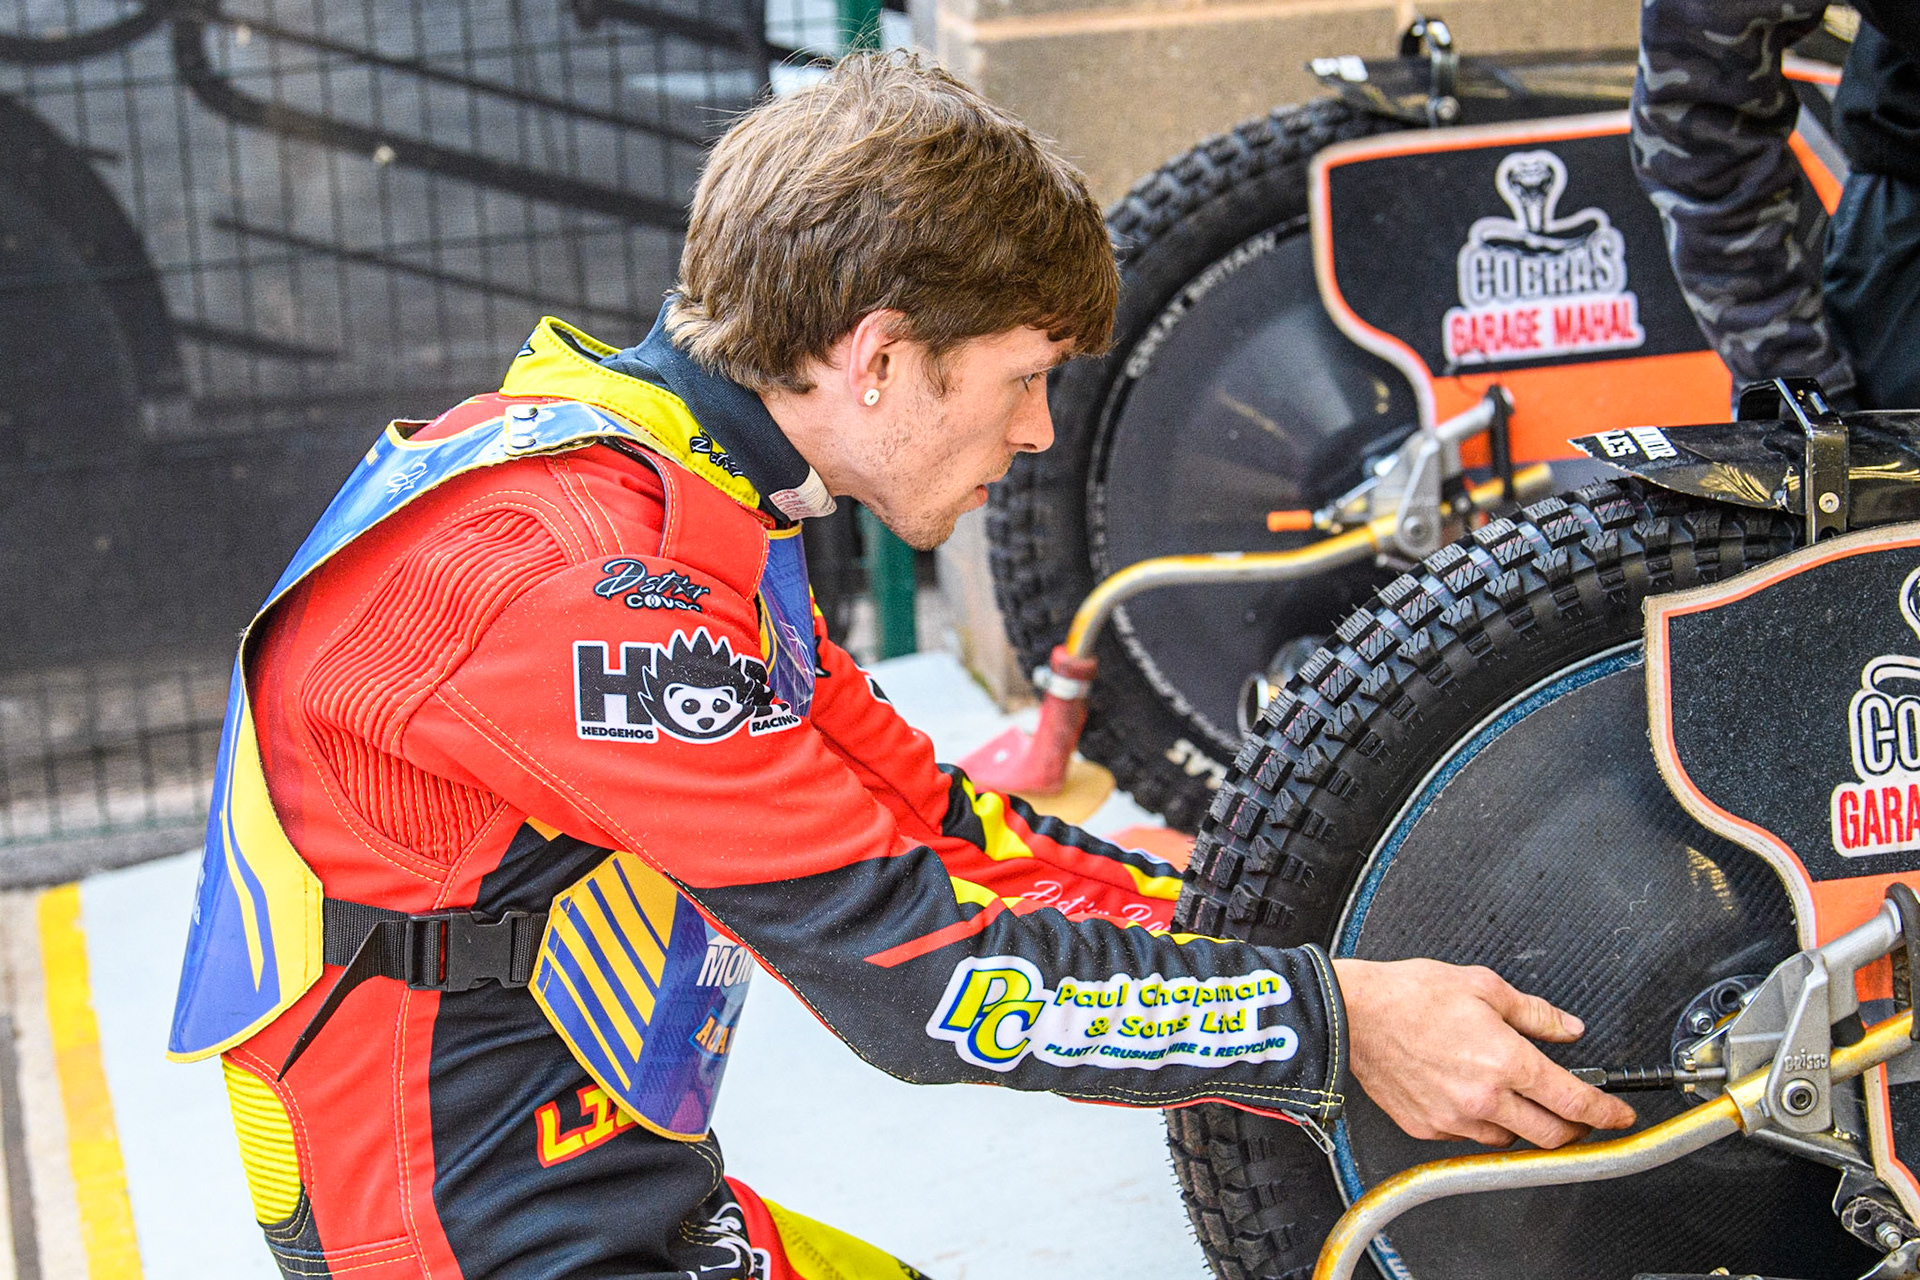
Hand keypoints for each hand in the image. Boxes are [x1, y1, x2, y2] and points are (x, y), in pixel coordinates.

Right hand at [1331, 957, 1635, 1148]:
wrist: (1352, 1016)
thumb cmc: (1408, 996)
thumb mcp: (1482, 986)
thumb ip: (1534, 1013)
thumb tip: (1568, 1028)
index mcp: (1505, 1060)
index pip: (1574, 1101)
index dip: (1607, 1112)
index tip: (1619, 1115)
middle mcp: (1484, 1098)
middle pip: (1551, 1135)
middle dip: (1574, 1128)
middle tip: (1576, 1113)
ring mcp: (1454, 1119)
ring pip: (1510, 1139)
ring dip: (1525, 1125)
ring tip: (1513, 1096)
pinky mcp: (1428, 1129)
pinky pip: (1469, 1137)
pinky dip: (1481, 1123)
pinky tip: (1471, 1096)